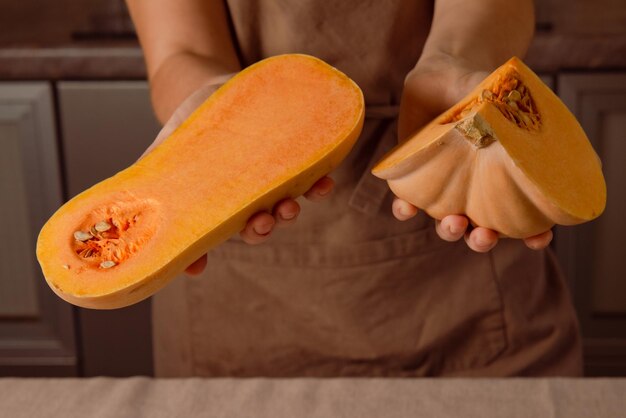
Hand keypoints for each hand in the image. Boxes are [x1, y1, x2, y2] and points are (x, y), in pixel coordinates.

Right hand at [143, 84, 334, 275]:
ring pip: (283, 206)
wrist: (210, 89)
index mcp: (215, 205)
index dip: (203, 254)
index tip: (198, 266)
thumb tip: (116, 215)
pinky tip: (323, 181)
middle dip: (260, 229)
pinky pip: (310, 177)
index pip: (210, 236)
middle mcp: (245, 199)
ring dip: (288, 212)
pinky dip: (319, 185)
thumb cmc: (187, 128)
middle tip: (260, 222)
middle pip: (255, 225)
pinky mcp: (290, 159)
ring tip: (288, 206)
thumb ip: (146, 180)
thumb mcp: (163, 152)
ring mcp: (269, 181)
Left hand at [393, 55, 551, 251]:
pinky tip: (406, 207)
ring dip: (450, 231)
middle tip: (484, 234)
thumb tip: (508, 118)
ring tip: (454, 223)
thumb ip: (502, 108)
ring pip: (447, 225)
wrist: (443, 74)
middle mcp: (475, 191)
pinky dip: (405, 209)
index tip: (539, 238)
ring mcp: (445, 188)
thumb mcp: (496, 94)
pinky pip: (407, 203)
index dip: (534, 235)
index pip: (525, 218)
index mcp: (503, 180)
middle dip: (482, 240)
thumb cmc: (480, 87)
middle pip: (482, 231)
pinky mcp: (414, 178)